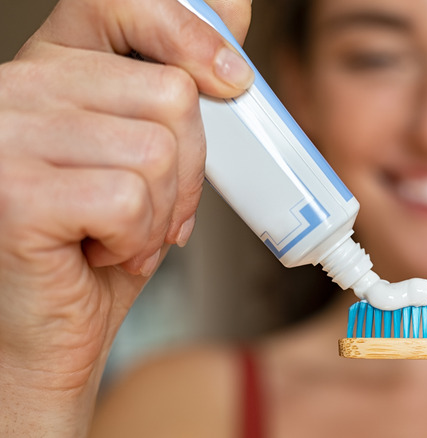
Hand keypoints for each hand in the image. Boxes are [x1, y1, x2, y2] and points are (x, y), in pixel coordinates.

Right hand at [0, 0, 250, 434]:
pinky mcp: (12, 192)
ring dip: (162, 212)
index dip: (188, 33)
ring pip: (157, 150)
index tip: (231, 82)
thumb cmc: (96, 247)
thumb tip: (231, 12)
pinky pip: (129, 198)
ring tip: (126, 235)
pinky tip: (104, 253)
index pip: (121, 3)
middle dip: (188, 168)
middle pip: (169, 93)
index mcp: (51, 68)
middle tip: (156, 208)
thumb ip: (173, 90)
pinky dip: (137, 239)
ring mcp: (6, 136)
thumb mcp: (145, 157)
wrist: (43, 333)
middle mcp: (18, 87)